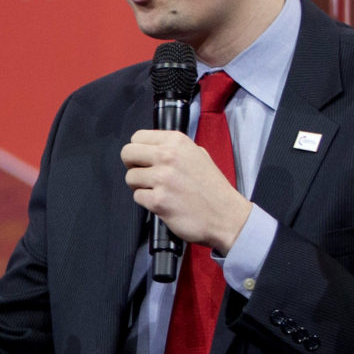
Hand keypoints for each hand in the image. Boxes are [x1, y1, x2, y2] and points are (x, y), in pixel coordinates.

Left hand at [121, 129, 251, 253]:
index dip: (138, 150)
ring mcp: (162, 178)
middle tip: (144, 174)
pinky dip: (147, 202)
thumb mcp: (198, 154)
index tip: (144, 159)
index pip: (137, 137)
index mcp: (176, 141)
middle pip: (127, 153)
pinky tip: (163, 202)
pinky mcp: (158, 201)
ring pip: (130, 177)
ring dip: (140, 186)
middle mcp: (167, 156)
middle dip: (132, 165)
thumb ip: (174, 148)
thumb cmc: (213, 187)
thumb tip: (152, 148)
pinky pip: (137, 197)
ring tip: (157, 191)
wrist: (225, 216)